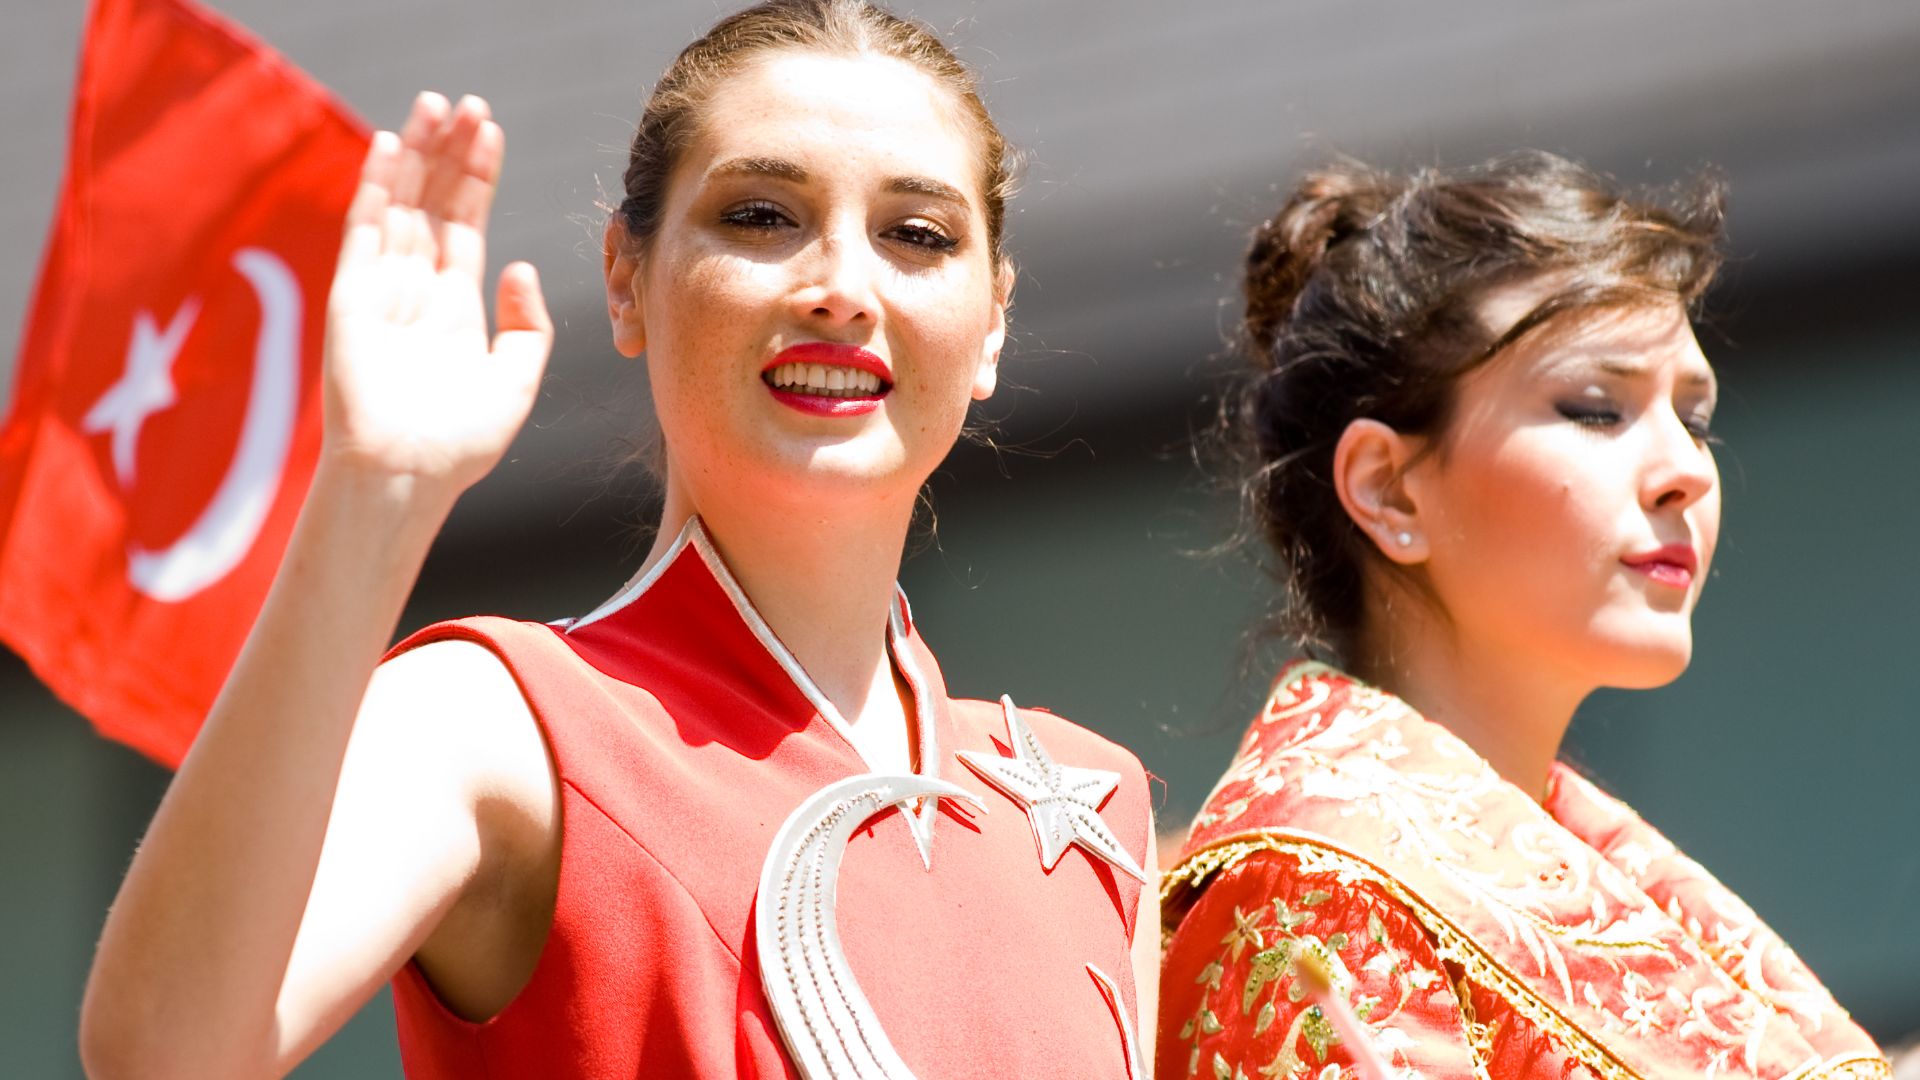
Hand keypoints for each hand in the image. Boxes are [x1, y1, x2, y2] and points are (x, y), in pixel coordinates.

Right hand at [322, 93, 552, 495]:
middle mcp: (415, 292)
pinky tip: (389, 147)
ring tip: (434, 105)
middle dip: (449, 153)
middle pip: (433, 204)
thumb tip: (520, 264)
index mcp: (453, 308)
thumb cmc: (459, 446)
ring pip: (401, 206)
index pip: (466, 225)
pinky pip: (364, 232)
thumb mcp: (515, 382)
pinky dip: (376, 189)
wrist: (408, 478)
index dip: (478, 178)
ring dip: (416, 155)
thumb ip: (528, 326)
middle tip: (465, 102)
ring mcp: (381, 291)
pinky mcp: (352, 299)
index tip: (491, 132)